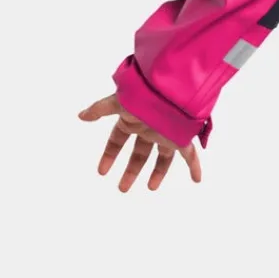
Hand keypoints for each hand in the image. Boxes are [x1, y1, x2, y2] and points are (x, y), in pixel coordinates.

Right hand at [78, 91, 202, 190]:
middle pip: (140, 153)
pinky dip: (195, 167)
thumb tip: (81, 115)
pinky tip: (197, 179)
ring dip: (158, 173)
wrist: (169, 89)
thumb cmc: (143, 94)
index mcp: (133, 119)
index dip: (109, 155)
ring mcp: (166, 134)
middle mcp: (150, 128)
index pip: (118, 140)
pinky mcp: (182, 137)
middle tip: (122, 188)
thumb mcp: (117, 102)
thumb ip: (99, 109)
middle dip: (132, 170)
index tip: (102, 171)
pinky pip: (191, 155)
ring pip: (163, 158)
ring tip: (151, 188)